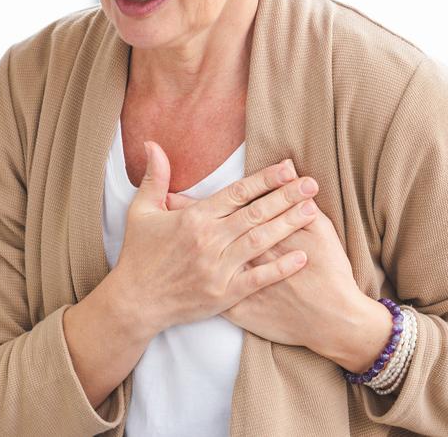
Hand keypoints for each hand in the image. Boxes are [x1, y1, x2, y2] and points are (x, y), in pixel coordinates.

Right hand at [108, 141, 319, 335]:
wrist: (134, 303)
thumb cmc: (138, 255)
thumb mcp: (142, 212)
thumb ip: (155, 178)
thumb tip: (152, 145)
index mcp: (194, 218)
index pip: (236, 193)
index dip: (264, 179)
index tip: (287, 168)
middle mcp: (209, 240)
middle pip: (255, 213)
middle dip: (286, 196)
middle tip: (312, 184)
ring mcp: (218, 268)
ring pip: (260, 241)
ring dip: (288, 225)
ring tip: (313, 210)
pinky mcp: (224, 294)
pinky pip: (258, 279)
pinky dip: (281, 268)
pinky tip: (302, 257)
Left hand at [167, 188, 361, 351]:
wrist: (332, 319)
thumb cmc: (331, 272)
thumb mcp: (323, 231)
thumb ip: (300, 204)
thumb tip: (289, 175)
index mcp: (259, 232)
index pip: (227, 208)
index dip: (200, 201)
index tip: (176, 194)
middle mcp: (241, 255)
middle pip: (207, 231)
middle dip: (184, 218)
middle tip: (164, 204)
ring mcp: (237, 283)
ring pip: (203, 260)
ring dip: (185, 245)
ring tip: (168, 231)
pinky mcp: (238, 306)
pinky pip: (210, 291)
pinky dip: (195, 281)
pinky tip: (183, 272)